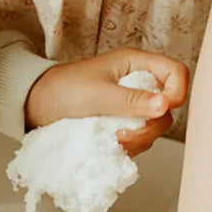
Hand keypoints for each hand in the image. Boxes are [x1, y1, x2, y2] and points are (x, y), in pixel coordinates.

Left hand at [25, 47, 189, 155]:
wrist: (35, 105)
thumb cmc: (62, 90)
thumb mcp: (97, 94)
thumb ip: (131, 100)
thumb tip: (165, 105)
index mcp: (136, 65)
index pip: (175, 73)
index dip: (176, 92)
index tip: (160, 110)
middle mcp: (137, 84)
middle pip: (167, 107)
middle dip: (151, 125)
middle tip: (124, 135)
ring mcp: (130, 106)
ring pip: (153, 126)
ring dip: (139, 139)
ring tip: (113, 141)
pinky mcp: (120, 124)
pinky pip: (138, 138)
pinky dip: (129, 146)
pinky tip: (111, 146)